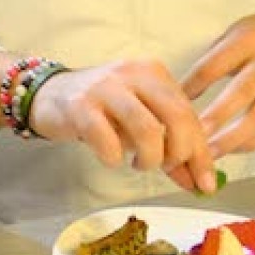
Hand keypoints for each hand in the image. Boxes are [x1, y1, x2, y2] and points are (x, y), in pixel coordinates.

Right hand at [26, 59, 216, 192]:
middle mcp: (132, 74)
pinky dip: (115, 159)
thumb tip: (199, 182)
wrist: (49, 94)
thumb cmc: (102, 109)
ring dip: (149, 159)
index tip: (205, 182)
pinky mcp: (80, 107)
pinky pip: (109, 142)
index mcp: (153, 73)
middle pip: (176, 117)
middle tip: (169, 169)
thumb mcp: (140, 121)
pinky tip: (111, 156)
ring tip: (139, 163)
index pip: (189, 113)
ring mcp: (105, 88)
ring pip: (147, 131)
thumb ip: (169, 147)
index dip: (200, 152)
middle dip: (180, 154)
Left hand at [180, 10, 254, 157]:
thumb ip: (214, 57)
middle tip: (194, 136)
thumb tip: (186, 88)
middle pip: (240, 94)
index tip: (175, 104)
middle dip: (216, 117)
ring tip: (211, 154)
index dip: (193, 86)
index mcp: (246, 43)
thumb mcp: (236, 32)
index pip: (214, 66)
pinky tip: (235, 149)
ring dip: (234, 139)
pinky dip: (254, 142)